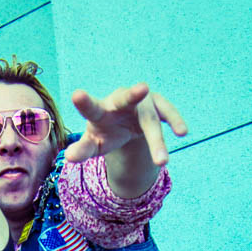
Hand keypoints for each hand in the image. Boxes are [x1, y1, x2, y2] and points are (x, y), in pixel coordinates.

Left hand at [63, 84, 186, 166]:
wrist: (124, 122)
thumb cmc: (105, 133)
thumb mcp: (93, 144)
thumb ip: (82, 150)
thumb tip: (69, 158)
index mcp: (101, 110)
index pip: (90, 108)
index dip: (84, 103)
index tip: (77, 95)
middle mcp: (121, 101)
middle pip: (126, 99)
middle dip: (134, 94)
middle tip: (142, 88)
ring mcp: (142, 103)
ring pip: (150, 120)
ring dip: (156, 141)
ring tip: (162, 162)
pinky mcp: (157, 106)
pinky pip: (167, 113)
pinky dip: (174, 121)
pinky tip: (182, 132)